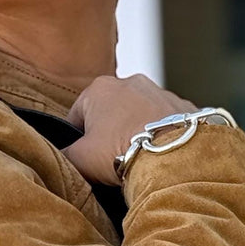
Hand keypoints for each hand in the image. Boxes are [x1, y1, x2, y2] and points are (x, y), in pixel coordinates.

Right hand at [62, 73, 197, 185]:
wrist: (171, 157)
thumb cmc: (121, 152)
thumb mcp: (81, 159)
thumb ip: (65, 155)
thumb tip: (61, 157)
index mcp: (99, 88)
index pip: (77, 116)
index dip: (77, 142)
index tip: (84, 161)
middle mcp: (130, 81)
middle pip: (111, 114)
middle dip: (109, 136)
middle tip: (111, 164)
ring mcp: (160, 91)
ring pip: (140, 116)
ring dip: (136, 134)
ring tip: (137, 161)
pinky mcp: (183, 107)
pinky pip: (166, 123)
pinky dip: (161, 137)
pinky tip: (159, 155)